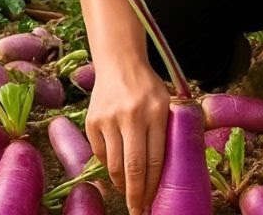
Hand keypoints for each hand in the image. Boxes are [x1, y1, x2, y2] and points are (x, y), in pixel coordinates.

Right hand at [84, 60, 170, 214]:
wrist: (119, 63)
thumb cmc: (148, 87)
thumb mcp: (166, 103)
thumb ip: (168, 131)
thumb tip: (170, 170)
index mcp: (156, 112)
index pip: (155, 159)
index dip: (153, 185)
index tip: (151, 202)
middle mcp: (131, 116)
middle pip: (132, 167)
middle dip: (135, 194)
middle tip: (136, 210)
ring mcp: (109, 119)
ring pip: (113, 164)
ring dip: (120, 184)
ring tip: (127, 191)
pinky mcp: (92, 121)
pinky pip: (100, 154)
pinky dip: (108, 165)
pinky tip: (115, 167)